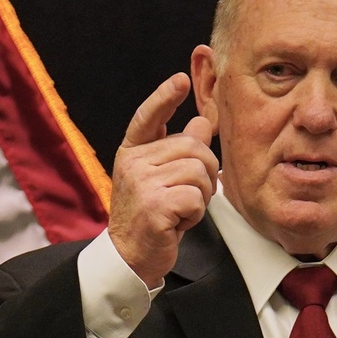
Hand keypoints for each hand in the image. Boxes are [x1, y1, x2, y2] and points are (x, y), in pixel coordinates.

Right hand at [107, 73, 218, 287]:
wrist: (130, 257)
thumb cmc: (150, 217)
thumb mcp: (161, 179)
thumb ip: (178, 150)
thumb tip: (202, 121)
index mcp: (132, 153)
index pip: (147, 117)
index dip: (164, 97)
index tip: (181, 80)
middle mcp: (133, 163)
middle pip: (194, 147)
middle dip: (205, 172)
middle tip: (191, 196)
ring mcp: (141, 183)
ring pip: (198, 171)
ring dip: (202, 195)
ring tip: (182, 210)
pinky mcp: (154, 205)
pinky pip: (196, 197)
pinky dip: (196, 213)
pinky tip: (179, 222)